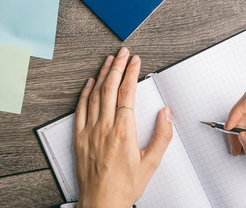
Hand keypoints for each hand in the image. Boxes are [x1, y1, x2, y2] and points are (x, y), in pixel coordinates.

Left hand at [75, 48, 172, 207]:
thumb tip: (165, 114)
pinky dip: (84, 93)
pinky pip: (80, 109)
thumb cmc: (124, 187)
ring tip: (109, 60)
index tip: (136, 61)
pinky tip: (89, 82)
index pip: (127, 93)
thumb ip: (162, 136)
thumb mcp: (151, 164)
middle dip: (118, 66)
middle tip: (123, 52)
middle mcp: (104, 129)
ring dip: (102, 74)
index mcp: (123, 133)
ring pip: (95, 95)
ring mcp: (89, 132)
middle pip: (110, 88)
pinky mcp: (79, 138)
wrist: (101, 205)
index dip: (131, 73)